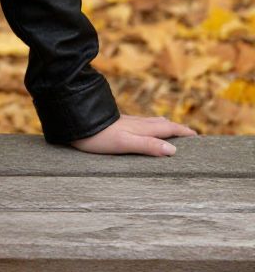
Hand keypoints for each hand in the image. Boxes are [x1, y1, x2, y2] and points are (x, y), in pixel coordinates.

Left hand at [69, 115, 197, 155]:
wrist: (75, 121)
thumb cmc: (98, 136)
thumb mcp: (124, 143)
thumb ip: (148, 145)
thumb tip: (173, 149)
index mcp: (141, 128)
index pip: (167, 129)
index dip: (181, 132)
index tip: (195, 135)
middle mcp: (135, 123)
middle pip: (160, 124)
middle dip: (175, 128)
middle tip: (187, 132)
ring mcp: (125, 122)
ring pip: (148, 122)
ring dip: (162, 125)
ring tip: (168, 127)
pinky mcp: (115, 123)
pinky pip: (137, 123)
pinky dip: (147, 126)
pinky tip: (139, 127)